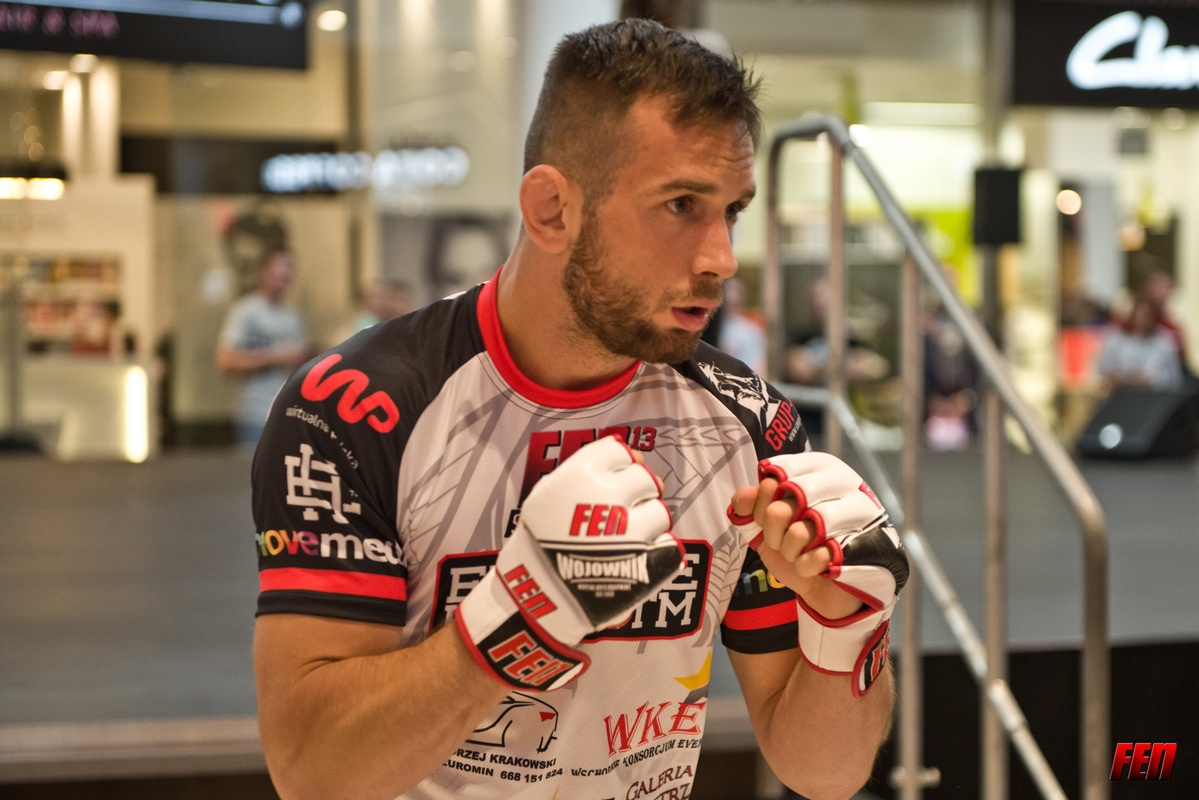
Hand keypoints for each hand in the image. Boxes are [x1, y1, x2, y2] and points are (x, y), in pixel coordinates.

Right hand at [457, 436, 682, 690]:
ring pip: (660, 512)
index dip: (619, 466)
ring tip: (623, 542)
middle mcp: (610, 497)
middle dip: (636, 494)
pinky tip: (634, 559)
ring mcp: (632, 530)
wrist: (536, 597)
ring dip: (646, 524)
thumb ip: (588, 470)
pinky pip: (667, 545)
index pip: (620, 451)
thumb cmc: (541, 543)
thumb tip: (636, 457)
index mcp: (581, 475)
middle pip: (645, 478)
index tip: (610, 481)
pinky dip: (655, 552)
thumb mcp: (549, 495)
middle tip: (615, 514)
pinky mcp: (648, 561)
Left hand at [728, 452, 907, 695]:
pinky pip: (818, 555)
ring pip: (803, 526)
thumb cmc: (801, 550)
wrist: (831, 594)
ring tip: (797, 555)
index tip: (765, 513)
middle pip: (787, 496)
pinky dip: (805, 567)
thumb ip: (752, 507)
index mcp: (823, 471)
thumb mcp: (769, 527)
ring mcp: (860, 515)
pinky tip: (813, 569)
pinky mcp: (866, 547)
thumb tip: (741, 498)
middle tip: (780, 540)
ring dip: (790, 548)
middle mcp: (846, 485)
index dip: (762, 497)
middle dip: (774, 524)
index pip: (778, 472)